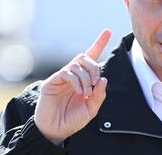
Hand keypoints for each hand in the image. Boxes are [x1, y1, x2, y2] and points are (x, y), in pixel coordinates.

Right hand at [34, 29, 110, 144]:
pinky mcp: (52, 82)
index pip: (92, 56)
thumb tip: (103, 79)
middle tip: (95, 83)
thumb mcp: (91, 109)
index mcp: (84, 79)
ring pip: (77, 64)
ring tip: (86, 93)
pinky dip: (76, 81)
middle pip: (85, 57)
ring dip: (86, 77)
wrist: (55, 131)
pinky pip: (66, 72)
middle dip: (94, 67)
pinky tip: (78, 91)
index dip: (99, 42)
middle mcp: (73, 74)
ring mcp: (62, 77)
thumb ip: (99, 95)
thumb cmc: (73, 119)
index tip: (108, 30)